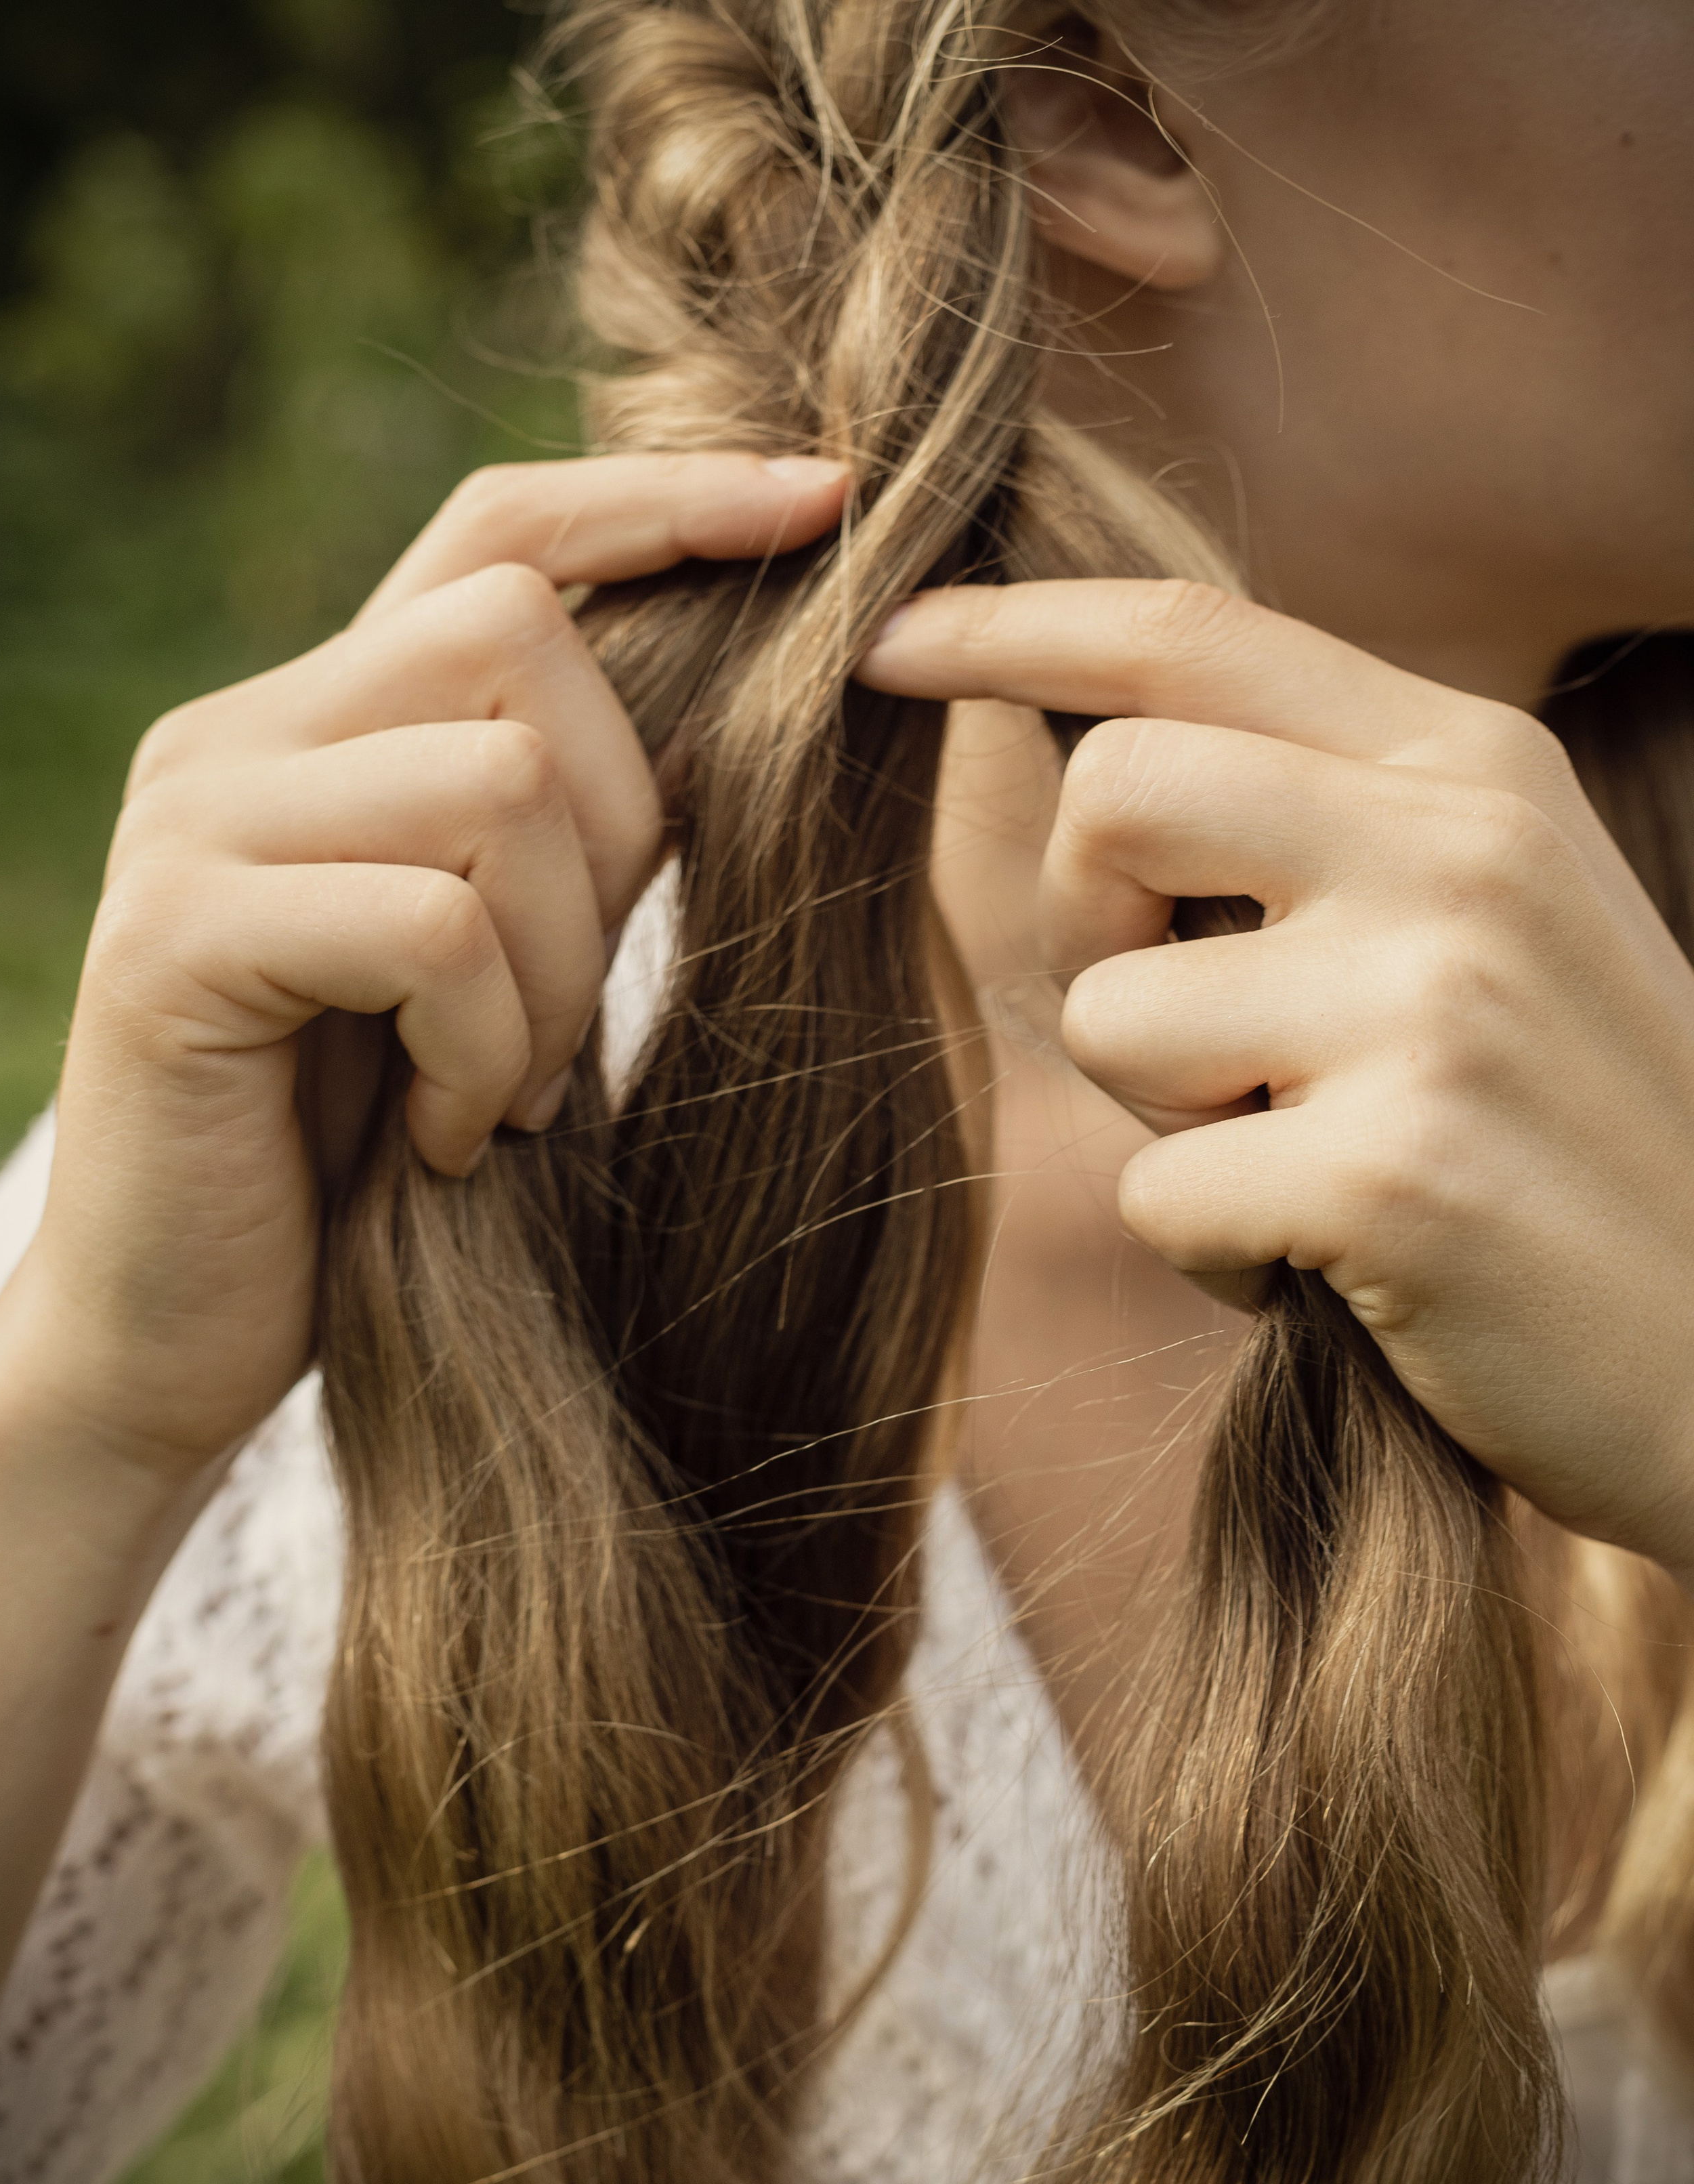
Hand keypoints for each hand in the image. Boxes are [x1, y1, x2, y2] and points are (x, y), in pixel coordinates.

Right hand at [3, 452, 848, 1508]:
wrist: (172, 1339)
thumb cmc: (358, 1161)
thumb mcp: (481, 969)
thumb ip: (548, 835)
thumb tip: (732, 729)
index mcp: (316, 724)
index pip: (495, 534)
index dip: (660, 502)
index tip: (823, 506)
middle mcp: (236, 735)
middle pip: (521, 642)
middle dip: (619, 833)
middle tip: (572, 1007)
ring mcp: (195, 827)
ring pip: (498, 783)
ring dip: (560, 971)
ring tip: (505, 1094)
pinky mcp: (180, 940)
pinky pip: (431, 926)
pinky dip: (485, 1047)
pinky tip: (450, 1137)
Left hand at [861, 579, 1693, 1570]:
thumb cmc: (1576, 1140)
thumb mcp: (1489, 922)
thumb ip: (1323, 823)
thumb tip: (1092, 767)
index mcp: (1476, 770)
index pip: (1195, 637)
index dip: (1014, 629)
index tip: (890, 643)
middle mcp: (1457, 853)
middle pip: (1110, 794)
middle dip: (1088, 928)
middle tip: (1189, 1040)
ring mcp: (1434, 1007)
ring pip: (1114, 1015)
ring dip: (1166, 1118)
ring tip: (1305, 1162)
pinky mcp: (1393, 1173)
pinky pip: (1159, 1192)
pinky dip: (1216, 1254)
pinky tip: (1341, 1271)